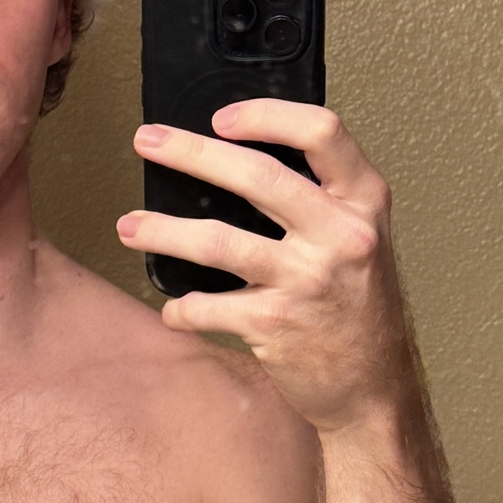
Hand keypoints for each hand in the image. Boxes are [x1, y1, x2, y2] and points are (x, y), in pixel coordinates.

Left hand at [117, 103, 414, 433]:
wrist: (374, 386)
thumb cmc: (359, 306)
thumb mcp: (361, 238)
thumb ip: (321, 200)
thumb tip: (240, 161)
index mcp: (363, 202)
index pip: (322, 132)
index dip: (268, 115)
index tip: (221, 118)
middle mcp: (340, 236)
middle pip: (257, 176)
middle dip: (191, 154)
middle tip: (148, 141)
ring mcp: (307, 280)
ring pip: (217, 241)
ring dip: (162, 231)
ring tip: (128, 226)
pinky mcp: (275, 324)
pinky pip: (207, 306)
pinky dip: (182, 309)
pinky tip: (173, 309)